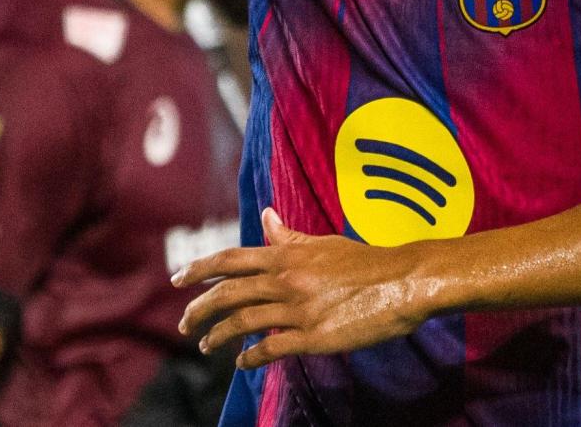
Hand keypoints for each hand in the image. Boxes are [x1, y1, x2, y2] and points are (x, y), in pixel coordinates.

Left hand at [173, 207, 429, 369]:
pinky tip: (242, 362)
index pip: (229, 259)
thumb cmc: (364, 260)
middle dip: (199, 309)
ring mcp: (298, 309)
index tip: (177, 278)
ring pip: (242, 323)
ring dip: (218, 336)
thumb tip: (266, 217)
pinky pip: (271, 348)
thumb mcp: (321, 243)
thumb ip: (289, 236)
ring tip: (206, 346)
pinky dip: (250, 357)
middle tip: (184, 323)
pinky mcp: (314, 337)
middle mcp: (285, 279)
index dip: (198, 269)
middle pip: (227, 294)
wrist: (403, 282)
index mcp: (285, 255)